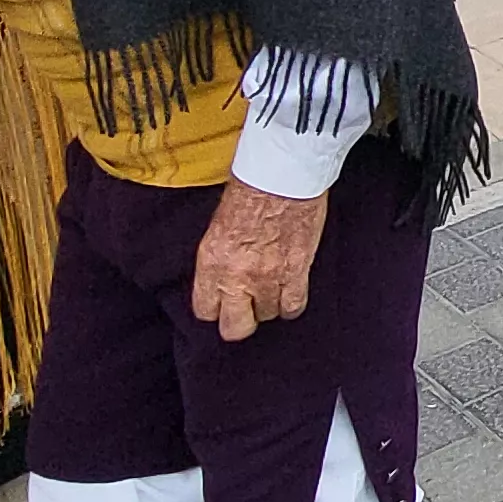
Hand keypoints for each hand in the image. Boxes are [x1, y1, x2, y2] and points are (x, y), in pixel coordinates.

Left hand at [192, 182, 326, 342]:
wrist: (284, 174)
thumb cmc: (251, 187)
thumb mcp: (218, 225)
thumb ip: (219, 259)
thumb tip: (223, 278)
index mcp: (212, 262)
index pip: (205, 311)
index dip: (215, 309)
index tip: (222, 305)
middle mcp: (237, 276)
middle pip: (236, 328)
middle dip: (240, 322)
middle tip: (246, 310)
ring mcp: (269, 277)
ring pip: (268, 316)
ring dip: (269, 305)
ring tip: (271, 288)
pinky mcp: (297, 272)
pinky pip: (293, 306)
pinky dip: (291, 303)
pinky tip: (290, 291)